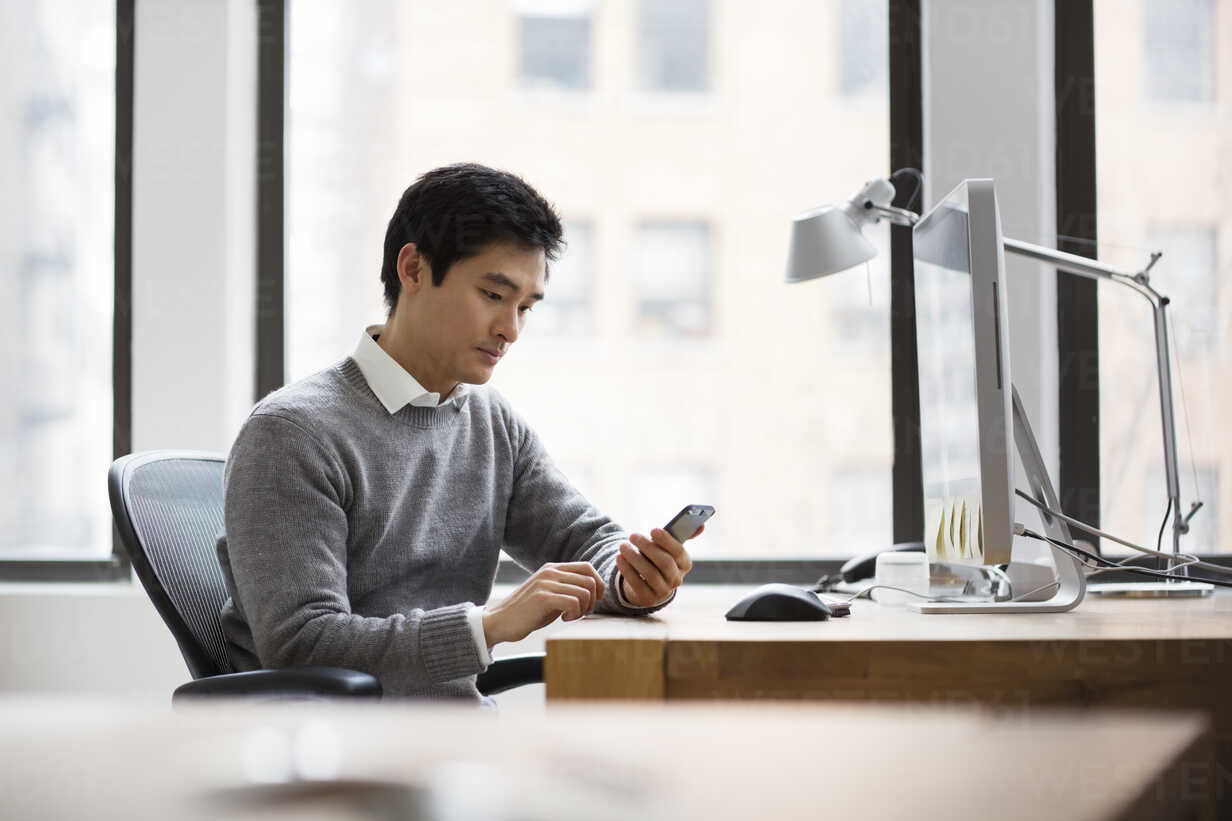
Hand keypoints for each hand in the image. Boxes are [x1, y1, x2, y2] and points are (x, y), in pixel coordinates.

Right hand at [482, 562, 606, 646]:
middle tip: (581, 613)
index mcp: (553, 568)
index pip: (587, 567)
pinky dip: (575, 614)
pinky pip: (573, 602)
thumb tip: (594, 589)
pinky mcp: (542, 598)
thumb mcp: (549, 593)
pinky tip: (564, 618)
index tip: (596, 600)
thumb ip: (566, 587)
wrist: (500, 621)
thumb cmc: (528, 611)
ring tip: (570, 616)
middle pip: (589, 581)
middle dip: (592, 601)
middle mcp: (550, 572)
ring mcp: (546, 583)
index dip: (598, 584)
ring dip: (583, 609)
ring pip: (584, 592)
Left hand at [617, 525, 701, 607]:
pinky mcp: (648, 599)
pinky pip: (637, 584)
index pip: (679, 552)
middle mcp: (677, 579)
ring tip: (623, 546)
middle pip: (664, 562)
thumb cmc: (658, 559)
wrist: (649, 585)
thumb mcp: (669, 549)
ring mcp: (663, 591)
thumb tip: (701, 525)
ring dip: (634, 558)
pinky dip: (627, 570)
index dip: (666, 540)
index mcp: (685, 564)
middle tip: (633, 536)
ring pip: (649, 573)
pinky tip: (620, 558)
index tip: (653, 530)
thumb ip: (682, 536)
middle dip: (648, 547)